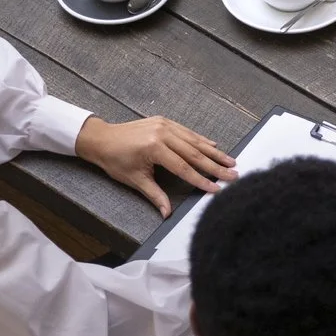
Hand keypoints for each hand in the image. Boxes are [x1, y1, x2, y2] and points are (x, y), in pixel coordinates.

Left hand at [75, 115, 236, 216]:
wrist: (101, 139)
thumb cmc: (115, 160)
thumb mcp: (135, 180)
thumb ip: (155, 195)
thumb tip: (167, 214)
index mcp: (154, 148)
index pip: (184, 168)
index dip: (201, 180)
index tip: (216, 189)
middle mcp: (162, 134)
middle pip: (194, 153)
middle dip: (215, 165)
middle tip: (233, 174)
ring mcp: (165, 125)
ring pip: (194, 141)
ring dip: (214, 152)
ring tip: (230, 161)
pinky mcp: (164, 121)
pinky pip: (187, 132)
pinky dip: (201, 140)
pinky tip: (214, 145)